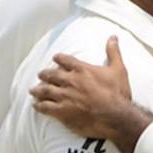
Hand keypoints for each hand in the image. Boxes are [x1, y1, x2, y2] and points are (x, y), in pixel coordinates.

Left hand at [31, 37, 152, 152]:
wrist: (114, 115)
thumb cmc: (117, 93)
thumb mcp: (118, 69)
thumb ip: (113, 52)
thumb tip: (113, 37)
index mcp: (82, 70)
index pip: (66, 60)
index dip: (59, 58)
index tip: (55, 58)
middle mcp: (70, 81)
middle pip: (52, 75)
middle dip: (45, 74)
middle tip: (40, 74)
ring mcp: (64, 96)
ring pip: (45, 91)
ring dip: (38, 90)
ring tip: (33, 90)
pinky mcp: (62, 111)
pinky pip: (45, 107)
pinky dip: (39, 106)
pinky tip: (36, 105)